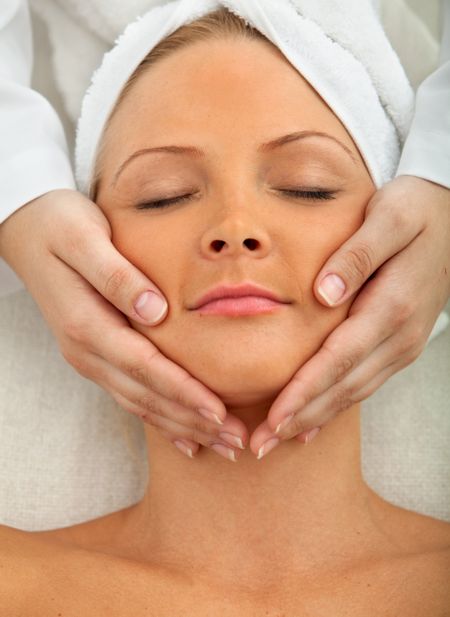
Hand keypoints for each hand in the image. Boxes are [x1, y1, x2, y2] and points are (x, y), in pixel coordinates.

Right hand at [0, 189, 247, 460]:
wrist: (26, 228)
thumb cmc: (60, 225)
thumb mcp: (85, 239)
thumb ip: (116, 276)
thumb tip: (155, 310)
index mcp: (87, 325)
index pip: (145, 367)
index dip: (183, 392)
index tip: (219, 412)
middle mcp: (86, 351)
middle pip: (146, 396)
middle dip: (192, 421)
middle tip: (236, 442)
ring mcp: (89, 356)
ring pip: (140, 403)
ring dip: (182, 427)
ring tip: (222, 445)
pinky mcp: (95, 354)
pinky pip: (130, 395)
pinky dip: (159, 418)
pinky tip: (184, 437)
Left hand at [250, 176, 449, 457]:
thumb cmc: (414, 212)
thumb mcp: (389, 217)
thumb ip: (359, 253)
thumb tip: (325, 292)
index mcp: (392, 306)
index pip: (339, 358)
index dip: (305, 391)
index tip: (274, 417)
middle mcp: (399, 335)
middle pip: (343, 386)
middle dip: (301, 417)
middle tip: (261, 445)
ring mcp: (401, 344)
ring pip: (353, 391)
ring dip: (314, 418)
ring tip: (276, 441)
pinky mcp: (397, 345)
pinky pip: (363, 383)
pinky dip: (335, 406)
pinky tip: (312, 424)